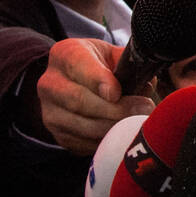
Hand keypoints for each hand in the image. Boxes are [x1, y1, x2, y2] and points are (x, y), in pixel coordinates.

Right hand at [38, 37, 154, 153]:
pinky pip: (83, 143)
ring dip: (114, 127)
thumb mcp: (113, 55)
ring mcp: (49, 111)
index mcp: (64, 54)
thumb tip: (146, 84)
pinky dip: (105, 140)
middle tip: (142, 109)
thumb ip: (129, 64)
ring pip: (82, 126)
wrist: (78, 81)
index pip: (78, 65)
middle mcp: (50, 82)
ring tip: (137, 122)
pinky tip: (121, 132)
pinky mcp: (57, 134)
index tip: (118, 93)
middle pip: (78, 100)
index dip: (99, 80)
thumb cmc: (101, 65)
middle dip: (115, 109)